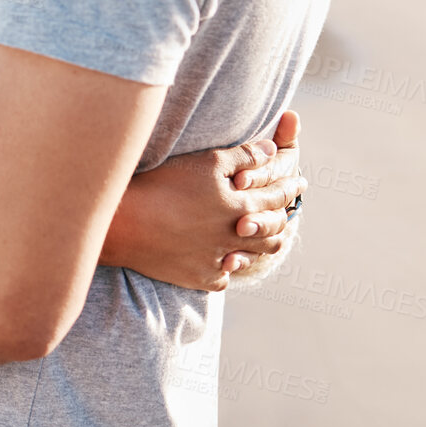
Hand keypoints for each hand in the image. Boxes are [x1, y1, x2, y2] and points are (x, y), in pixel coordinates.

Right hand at [99, 110, 304, 291]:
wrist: (126, 223)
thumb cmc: (165, 184)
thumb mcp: (207, 162)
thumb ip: (244, 157)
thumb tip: (272, 150)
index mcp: (241, 207)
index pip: (277, 198)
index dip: (290, 187)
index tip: (300, 181)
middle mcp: (234, 237)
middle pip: (272, 233)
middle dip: (281, 219)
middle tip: (286, 212)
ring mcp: (216, 260)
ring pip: (250, 257)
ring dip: (259, 245)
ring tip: (260, 236)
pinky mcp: (197, 276)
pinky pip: (222, 276)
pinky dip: (227, 266)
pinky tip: (225, 258)